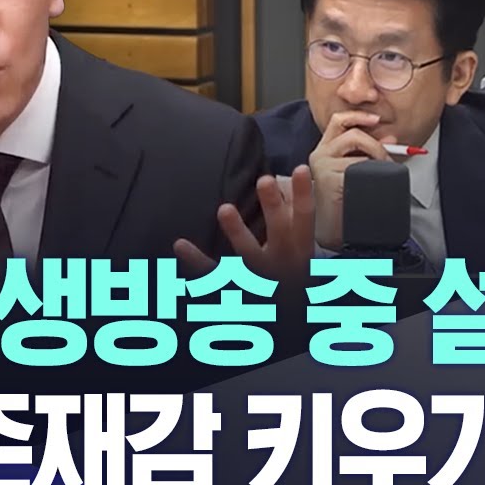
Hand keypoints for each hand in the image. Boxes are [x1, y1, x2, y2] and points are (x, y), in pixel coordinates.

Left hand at [174, 165, 315, 280]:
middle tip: (264, 180)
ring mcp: (258, 276)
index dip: (303, 195)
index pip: (305, 218)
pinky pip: (213, 274)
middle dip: (273, 207)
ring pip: (248, 254)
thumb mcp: (300, 249)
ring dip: (237, 231)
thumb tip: (291, 179)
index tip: (300, 168)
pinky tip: (179, 244)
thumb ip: (294, 218)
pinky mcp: (234, 287)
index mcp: (300, 250)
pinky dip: (195, 260)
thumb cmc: (291, 274)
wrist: (285, 315)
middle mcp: (282, 262)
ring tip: (225, 209)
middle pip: (280, 231)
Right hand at [309, 111, 394, 249]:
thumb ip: (369, 150)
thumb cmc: (343, 197)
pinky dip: (371, 172)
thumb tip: (390, 137)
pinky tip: (370, 182)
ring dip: (376, 158)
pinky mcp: (329, 177)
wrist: (331, 224)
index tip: (375, 119)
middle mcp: (320, 154)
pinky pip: (359, 168)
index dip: (358, 115)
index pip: (338, 120)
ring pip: (358, 151)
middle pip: (352, 133)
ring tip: (381, 171)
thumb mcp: (356, 168)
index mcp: (325, 149)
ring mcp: (323, 166)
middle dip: (375, 143)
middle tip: (386, 156)